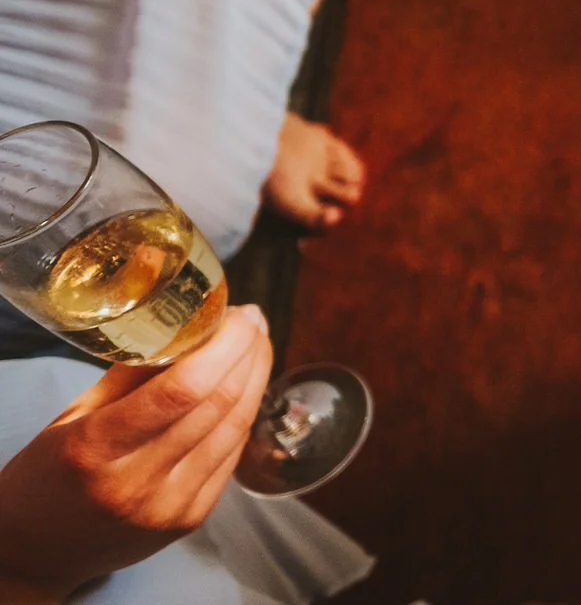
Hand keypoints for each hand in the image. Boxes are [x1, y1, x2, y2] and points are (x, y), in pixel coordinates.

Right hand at [0, 307, 271, 600]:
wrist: (36, 555)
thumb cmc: (45, 476)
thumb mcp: (72, 416)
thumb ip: (129, 375)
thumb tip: (187, 327)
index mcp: (96, 448)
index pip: (181, 390)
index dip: (225, 345)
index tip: (241, 313)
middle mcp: (138, 483)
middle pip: (218, 404)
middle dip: (247, 353)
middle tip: (253, 320)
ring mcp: (170, 507)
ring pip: (235, 429)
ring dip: (256, 380)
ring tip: (257, 345)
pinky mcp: (190, 520)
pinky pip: (231, 456)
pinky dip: (243, 416)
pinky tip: (246, 389)